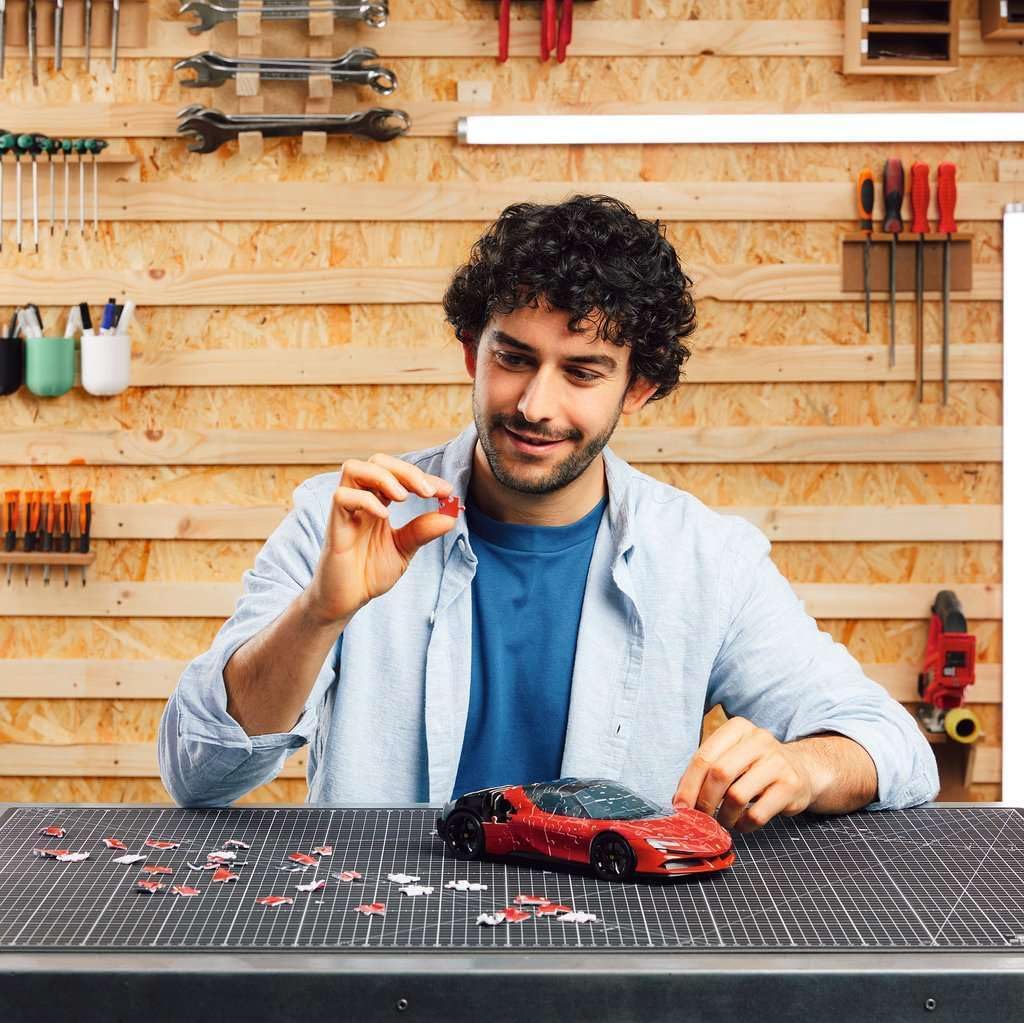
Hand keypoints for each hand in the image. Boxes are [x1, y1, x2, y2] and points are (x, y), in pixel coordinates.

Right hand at [305, 454, 456, 625]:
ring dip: (383, 477)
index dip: (424, 478)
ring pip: (353, 468)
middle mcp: (361, 500)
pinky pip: (342, 497)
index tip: (447, 492)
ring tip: (404, 497)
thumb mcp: (404, 549)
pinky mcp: (334, 527)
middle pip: (377, 461)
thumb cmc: (369, 572)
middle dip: (406, 470)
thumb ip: (423, 530)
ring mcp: (346, 511)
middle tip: (428, 492)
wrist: (346, 601)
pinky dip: (366, 501)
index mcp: (378, 502)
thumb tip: (452, 514)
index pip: (398, 474)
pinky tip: (384, 516)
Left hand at [671, 717, 816, 832]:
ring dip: (724, 816)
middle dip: (704, 801)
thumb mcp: (732, 757)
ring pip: (737, 796)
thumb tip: (680, 800)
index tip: (680, 806)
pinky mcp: (791, 785)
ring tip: (723, 821)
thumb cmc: (755, 766)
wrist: (802, 770)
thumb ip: (707, 772)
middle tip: (699, 818)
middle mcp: (759, 739)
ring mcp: (777, 761)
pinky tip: (741, 824)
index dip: (688, 784)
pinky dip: (743, 824)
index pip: (704, 757)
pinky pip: (757, 813)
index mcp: (738, 728)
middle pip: (719, 774)